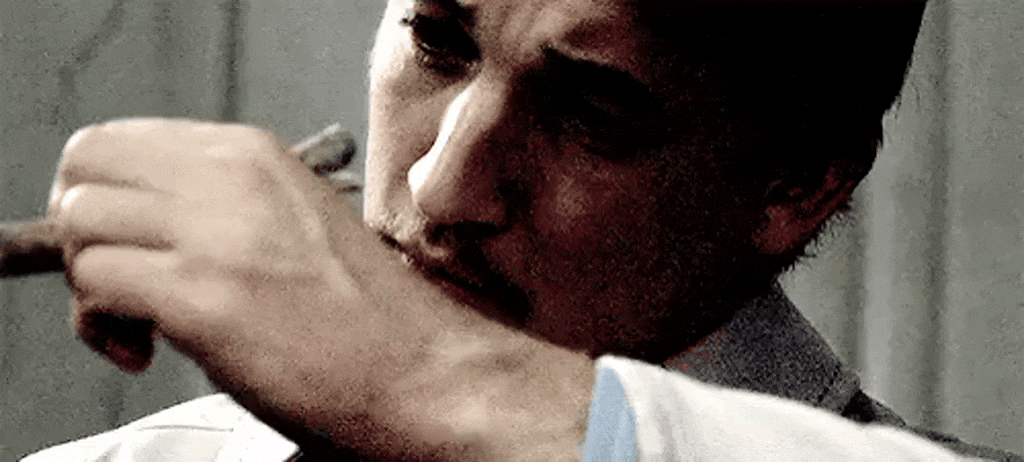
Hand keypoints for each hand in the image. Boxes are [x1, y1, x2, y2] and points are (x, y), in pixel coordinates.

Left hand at [48, 118, 593, 460]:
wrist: (421, 370)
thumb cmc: (364, 314)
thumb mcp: (293, 220)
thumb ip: (220, 203)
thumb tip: (143, 223)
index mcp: (255, 153)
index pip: (121, 141)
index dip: (110, 198)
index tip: (134, 245)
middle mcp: (231, 176)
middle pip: (86, 164)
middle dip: (85, 226)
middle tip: (121, 277)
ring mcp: (217, 233)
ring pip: (78, 221)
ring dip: (89, 278)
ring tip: (138, 320)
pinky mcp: (204, 296)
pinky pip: (94, 283)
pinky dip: (101, 324)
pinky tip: (149, 349)